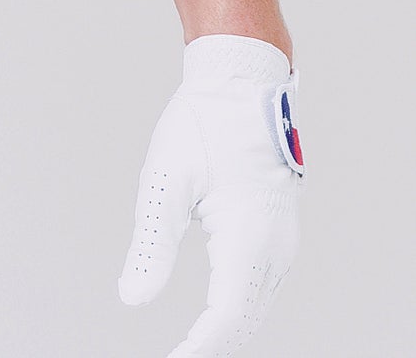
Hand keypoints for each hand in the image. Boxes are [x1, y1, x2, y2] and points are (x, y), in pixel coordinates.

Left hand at [119, 35, 302, 355]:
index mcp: (247, 238)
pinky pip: (263, 286)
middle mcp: (275, 248)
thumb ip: (151, 246)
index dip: (196, 348)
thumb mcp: (165, 182)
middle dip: (209, 344)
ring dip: (225, 329)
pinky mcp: (281, 233)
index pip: (224, 319)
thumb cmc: (202, 125)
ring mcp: (284, 241)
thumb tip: (132, 298)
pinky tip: (211, 311)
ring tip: (187, 343)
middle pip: (244, 321)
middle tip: (172, 354)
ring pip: (257, 307)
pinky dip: (239, 306)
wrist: (242, 84)